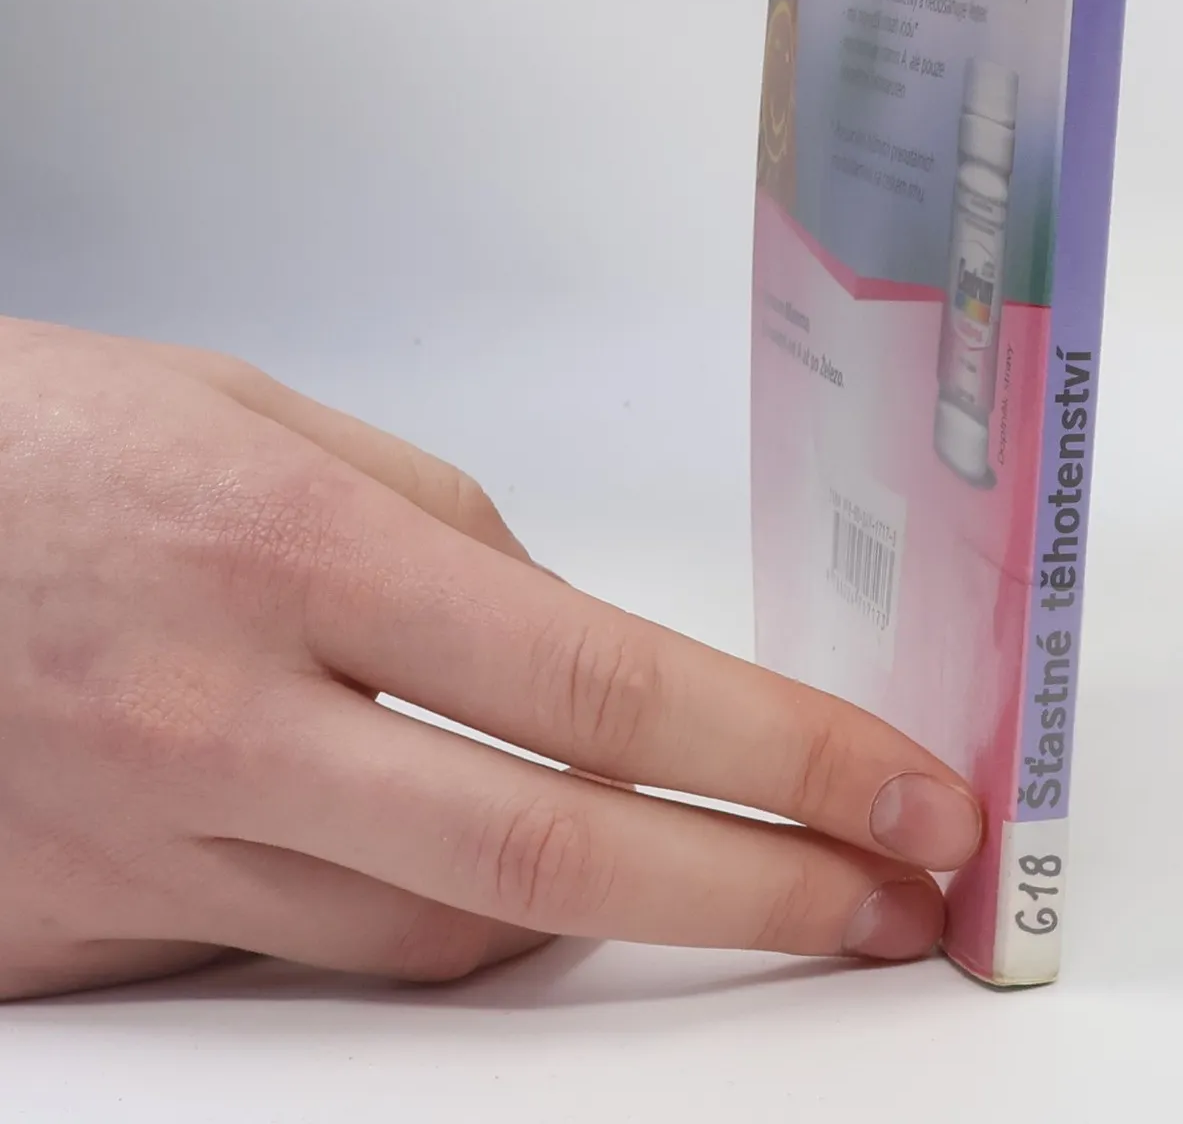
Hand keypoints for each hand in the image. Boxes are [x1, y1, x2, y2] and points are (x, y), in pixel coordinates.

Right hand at [0, 317, 981, 999]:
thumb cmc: (37, 438)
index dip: (782, 755)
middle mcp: (219, 723)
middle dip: (758, 891)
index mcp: (293, 558)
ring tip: (698, 859)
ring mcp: (141, 852)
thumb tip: (571, 647)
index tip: (903, 793)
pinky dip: (405, 906)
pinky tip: (436, 844)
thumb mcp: (264, 422)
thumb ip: (439, 535)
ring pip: (438, 935)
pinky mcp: (77, 938)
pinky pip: (300, 952)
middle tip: (891, 900)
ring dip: (592, 902)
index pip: (603, 687)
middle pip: (550, 855)